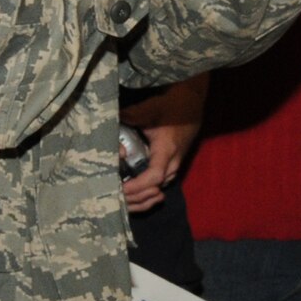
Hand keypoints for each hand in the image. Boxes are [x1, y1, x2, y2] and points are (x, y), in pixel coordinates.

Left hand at [121, 79, 206, 212]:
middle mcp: (173, 160)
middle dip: (136, 196)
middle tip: (115, 196)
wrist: (192, 102)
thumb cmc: (172, 104)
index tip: (120, 188)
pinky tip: (134, 194)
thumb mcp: (150, 107)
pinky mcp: (173, 162)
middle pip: (156, 187)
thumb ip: (130, 115)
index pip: (154, 176)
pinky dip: (148, 191)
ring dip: (142, 196)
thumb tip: (107, 120)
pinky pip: (162, 182)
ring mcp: (175, 163)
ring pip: (159, 187)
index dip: (137, 186)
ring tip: (122, 198)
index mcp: (166, 148)